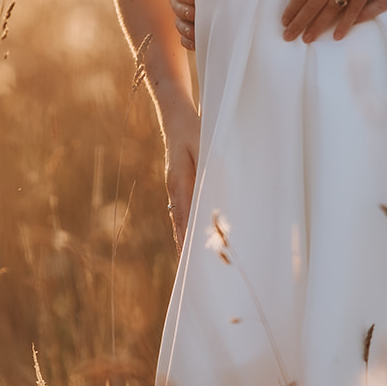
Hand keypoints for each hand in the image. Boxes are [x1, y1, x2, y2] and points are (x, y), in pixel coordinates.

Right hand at [164, 109, 199, 250]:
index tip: (191, 257)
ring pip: (178, 220)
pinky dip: (184, 228)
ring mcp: (174, 188)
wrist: (175, 116)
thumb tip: (213, 189)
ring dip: (184, 239)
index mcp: (179, 181)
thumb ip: (208, 166)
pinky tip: (188, 239)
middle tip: (191, 269)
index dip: (187, 237)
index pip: (184, 216)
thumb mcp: (202, 144)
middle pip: (179, 223)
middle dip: (185, 246)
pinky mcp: (178, 185)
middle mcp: (174, 188)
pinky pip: (181, 212)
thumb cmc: (192, 129)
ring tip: (189, 263)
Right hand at [169, 0, 197, 50]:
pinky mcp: (190, 26)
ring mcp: (184, 14)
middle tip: (194, 14)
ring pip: (179, 25)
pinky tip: (198, 45)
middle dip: (184, 12)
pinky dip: (189, 43)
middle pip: (176, 9)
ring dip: (186, 30)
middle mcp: (179, 0)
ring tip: (196, 33)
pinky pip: (185, 38)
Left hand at [282, 0, 386, 41]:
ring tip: (307, 39)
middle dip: (299, 23)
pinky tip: (337, 35)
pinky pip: (355, 9)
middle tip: (289, 37)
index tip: (284, 20)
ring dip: (317, 27)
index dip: (292, 8)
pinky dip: (345, 24)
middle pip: (312, 5)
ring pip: (331, 10)